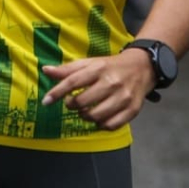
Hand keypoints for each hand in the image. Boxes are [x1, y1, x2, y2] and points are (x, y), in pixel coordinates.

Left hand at [40, 49, 155, 130]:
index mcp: (99, 68)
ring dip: (85, 116)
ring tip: (85, 110)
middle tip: (72, 103)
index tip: (46, 101)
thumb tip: (45, 70)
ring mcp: (123, 97)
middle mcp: (112, 82)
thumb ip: (68, 69)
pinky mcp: (132, 110)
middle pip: (83, 102)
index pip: (73, 81)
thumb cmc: (110, 66)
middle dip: (72, 105)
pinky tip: (99, 118)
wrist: (142, 67)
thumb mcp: (90, 63)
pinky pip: (110, 125)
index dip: (57, 92)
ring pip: (96, 116)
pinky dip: (101, 125)